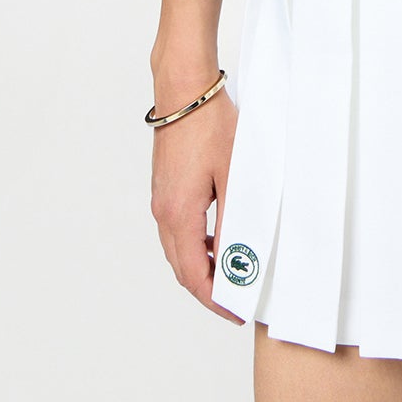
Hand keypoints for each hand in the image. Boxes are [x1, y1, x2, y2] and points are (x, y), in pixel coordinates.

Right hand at [150, 86, 244, 324]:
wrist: (184, 90)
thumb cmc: (210, 125)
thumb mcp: (234, 173)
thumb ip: (236, 217)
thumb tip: (240, 253)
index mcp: (179, 215)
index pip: (195, 275)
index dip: (215, 299)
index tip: (236, 311)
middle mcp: (163, 212)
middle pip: (182, 268)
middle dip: (208, 289)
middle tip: (236, 299)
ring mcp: (161, 199)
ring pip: (178, 249)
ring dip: (201, 266)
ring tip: (232, 271)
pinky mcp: (164, 187)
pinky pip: (177, 229)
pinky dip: (195, 243)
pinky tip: (217, 237)